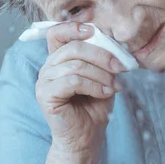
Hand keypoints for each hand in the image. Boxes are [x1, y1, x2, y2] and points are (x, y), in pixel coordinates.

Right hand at [35, 22, 124, 154]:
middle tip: (120, 68)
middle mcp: (48, 67)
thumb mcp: (104, 76)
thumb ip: (104, 59)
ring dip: (101, 74)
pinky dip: (94, 85)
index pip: (57, 32)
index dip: (74, 27)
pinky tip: (106, 93)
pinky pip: (72, 81)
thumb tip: (117, 43)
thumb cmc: (95, 105)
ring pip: (76, 65)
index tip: (94, 31)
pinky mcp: (45, 95)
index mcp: (60, 58)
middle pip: (74, 47)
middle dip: (103, 56)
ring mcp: (44, 81)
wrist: (87, 136)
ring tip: (114, 86)